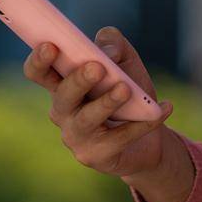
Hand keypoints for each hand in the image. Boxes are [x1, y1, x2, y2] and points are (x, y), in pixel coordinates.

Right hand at [23, 26, 175, 178]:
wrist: (149, 136)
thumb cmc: (128, 91)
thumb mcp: (125, 61)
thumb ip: (114, 44)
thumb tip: (107, 52)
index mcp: (61, 84)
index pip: (38, 72)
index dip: (39, 60)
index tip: (51, 45)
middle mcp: (62, 111)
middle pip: (62, 96)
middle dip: (78, 81)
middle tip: (97, 67)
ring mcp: (76, 136)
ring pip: (86, 120)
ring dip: (106, 103)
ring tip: (126, 89)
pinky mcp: (96, 156)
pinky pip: (119, 138)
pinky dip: (143, 123)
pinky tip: (163, 109)